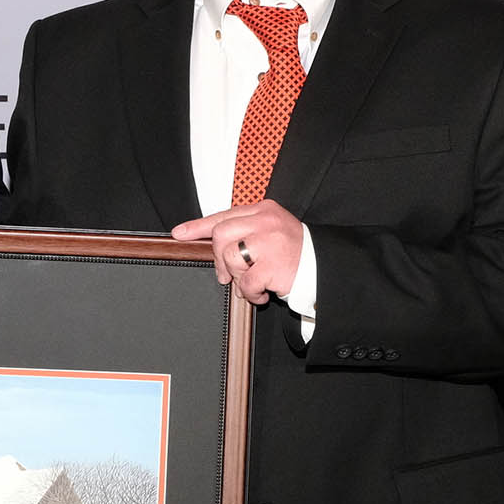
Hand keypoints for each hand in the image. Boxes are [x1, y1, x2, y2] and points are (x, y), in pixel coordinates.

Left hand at [171, 201, 301, 305]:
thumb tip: (215, 244)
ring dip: (236, 277)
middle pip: (220, 235)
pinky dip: (250, 293)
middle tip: (226, 274)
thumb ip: (246, 231)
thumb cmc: (295, 252)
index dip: (198, 226)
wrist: (323, 267)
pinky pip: (245, 282)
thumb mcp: (271, 230)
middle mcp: (265, 221)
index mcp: (263, 210)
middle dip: (219, 259)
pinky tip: (261, 293)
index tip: (181, 233)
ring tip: (251, 283)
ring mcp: (269, 242)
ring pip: (230, 258)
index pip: (223, 215)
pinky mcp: (272, 264)